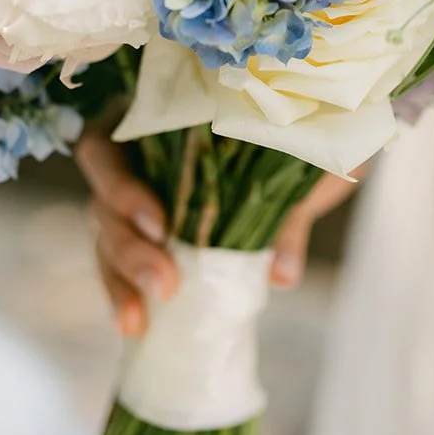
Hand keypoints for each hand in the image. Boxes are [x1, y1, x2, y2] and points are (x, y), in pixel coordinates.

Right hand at [77, 131, 357, 336]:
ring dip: (121, 277)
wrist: (329, 126)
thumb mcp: (306, 158)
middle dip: (127, 245)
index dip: (121, 184)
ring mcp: (141, 187)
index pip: (110, 141)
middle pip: (104, 195)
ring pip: (109, 231)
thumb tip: (279, 271)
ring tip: (139, 319)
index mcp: (164, 109)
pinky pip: (125, 258)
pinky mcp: (152, 228)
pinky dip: (129, 291)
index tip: (160, 224)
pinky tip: (138, 325)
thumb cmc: (310, 124)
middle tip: (166, 284)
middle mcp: (140, 144)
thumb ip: (289, 210)